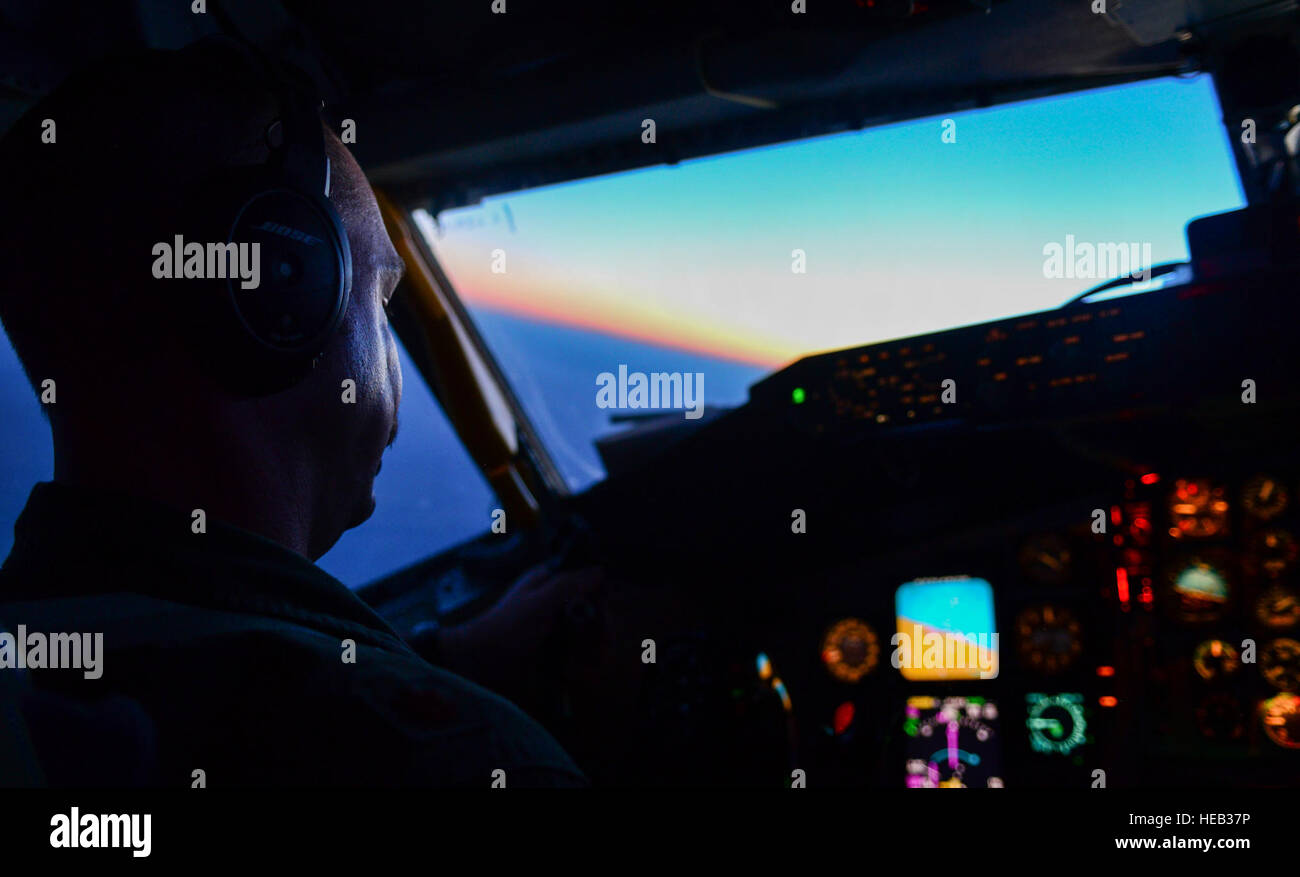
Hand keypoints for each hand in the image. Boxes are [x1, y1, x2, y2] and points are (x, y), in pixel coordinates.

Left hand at [435, 565, 605, 697]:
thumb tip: (600, 571)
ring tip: (594, 662)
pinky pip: (572, 647)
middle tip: (604, 646)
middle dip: (598, 627)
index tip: (605, 617)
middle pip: (588, 608)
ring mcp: (550, 623)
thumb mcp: (538, 602)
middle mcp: (551, 599)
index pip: (585, 581)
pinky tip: (580, 668)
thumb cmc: (506, 628)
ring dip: (592, 645)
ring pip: (583, 630)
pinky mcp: (548, 645)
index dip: (599, 598)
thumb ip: (568, 585)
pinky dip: (579, 657)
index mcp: (547, 581)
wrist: (478, 661)